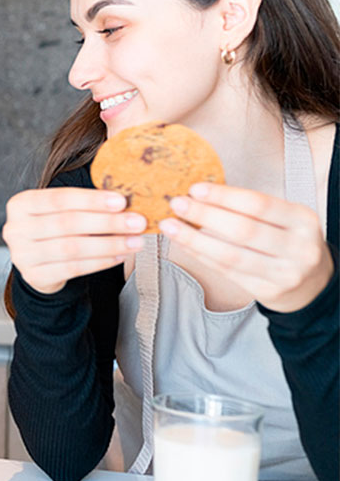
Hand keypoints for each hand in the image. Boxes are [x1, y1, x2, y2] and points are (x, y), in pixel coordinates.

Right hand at [3, 187, 146, 293]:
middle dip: (106, 222)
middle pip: (66, 223)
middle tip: (136, 222)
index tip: (120, 201)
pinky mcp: (34, 276)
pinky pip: (72, 268)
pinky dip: (100, 262)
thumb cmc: (53, 230)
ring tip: (134, 241)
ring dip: (108, 244)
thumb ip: (83, 203)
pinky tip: (118, 256)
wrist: (37, 261)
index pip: (58, 199)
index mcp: (20, 204)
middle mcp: (15, 229)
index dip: (91, 200)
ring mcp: (22, 255)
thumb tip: (124, 200)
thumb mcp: (59, 210)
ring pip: (71, 248)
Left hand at [160, 182, 333, 312]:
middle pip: (243, 230)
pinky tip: (184, 245)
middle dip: (205, 215)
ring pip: (231, 255)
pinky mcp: (268, 292)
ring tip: (169, 226)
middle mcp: (299, 248)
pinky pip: (227, 272)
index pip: (259, 204)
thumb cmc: (286, 241)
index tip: (194, 189)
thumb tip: (199, 194)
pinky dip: (201, 256)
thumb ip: (249, 208)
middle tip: (176, 204)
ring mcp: (285, 273)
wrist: (311, 283)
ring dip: (194, 239)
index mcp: (303, 220)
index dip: (224, 196)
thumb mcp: (283, 219)